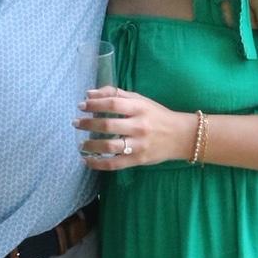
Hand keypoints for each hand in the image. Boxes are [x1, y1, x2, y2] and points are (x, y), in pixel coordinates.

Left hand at [74, 86, 196, 169]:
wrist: (182, 136)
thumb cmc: (157, 116)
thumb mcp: (141, 100)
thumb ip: (116, 95)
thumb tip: (89, 94)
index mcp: (139, 108)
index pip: (112, 104)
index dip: (94, 104)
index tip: (81, 106)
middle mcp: (139, 126)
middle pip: (108, 124)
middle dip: (87, 124)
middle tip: (75, 123)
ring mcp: (138, 144)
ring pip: (109, 146)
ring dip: (90, 145)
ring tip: (80, 144)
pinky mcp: (138, 160)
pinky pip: (114, 164)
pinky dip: (98, 163)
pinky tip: (87, 160)